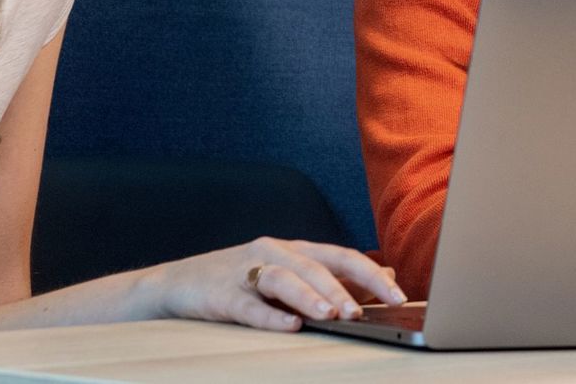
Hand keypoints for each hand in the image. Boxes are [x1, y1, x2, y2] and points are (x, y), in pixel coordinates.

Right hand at [143, 237, 407, 331]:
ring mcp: (246, 271)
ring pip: (284, 277)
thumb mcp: (291, 277)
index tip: (398, 296)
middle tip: (364, 312)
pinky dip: (269, 316)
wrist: (177, 284)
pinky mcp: (221, 293)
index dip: (371, 275)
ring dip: (310, 296)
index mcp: (295, 250)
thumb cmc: (240, 283)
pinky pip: (248, 304)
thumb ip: (338, 278)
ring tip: (331, 316)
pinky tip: (289, 326)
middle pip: (316, 265)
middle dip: (343, 289)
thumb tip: (387, 275)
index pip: (341, 257)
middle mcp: (274, 253)